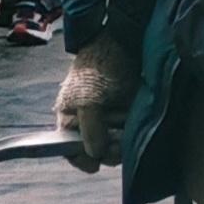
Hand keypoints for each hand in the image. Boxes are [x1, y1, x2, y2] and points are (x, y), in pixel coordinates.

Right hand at [54, 30, 137, 171]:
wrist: (124, 42)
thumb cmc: (99, 67)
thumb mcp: (88, 98)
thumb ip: (90, 128)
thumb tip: (94, 156)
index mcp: (69, 119)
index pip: (69, 151)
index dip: (82, 158)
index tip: (97, 161)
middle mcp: (87, 124)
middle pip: (96, 153)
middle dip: (108, 150)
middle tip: (118, 138)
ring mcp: (108, 122)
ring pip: (115, 147)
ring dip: (122, 141)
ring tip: (126, 122)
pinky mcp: (125, 117)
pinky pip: (128, 136)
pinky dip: (132, 134)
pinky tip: (134, 122)